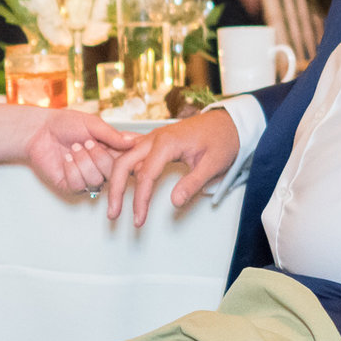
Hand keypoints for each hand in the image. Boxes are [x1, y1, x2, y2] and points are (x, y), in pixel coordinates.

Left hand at [24, 110, 136, 197]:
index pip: (126, 162)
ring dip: (83, 162)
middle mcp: (100, 167)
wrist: (40, 131)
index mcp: (109, 152)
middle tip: (86, 143)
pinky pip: (79, 186)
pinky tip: (66, 159)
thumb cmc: (65, 124)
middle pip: (114, 174)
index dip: (122, 157)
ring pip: (96, 181)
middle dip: (99, 157)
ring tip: (73, 148)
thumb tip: (132, 143)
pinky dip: (71, 170)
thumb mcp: (92, 124)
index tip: (111, 145)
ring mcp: (86, 178)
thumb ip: (112, 135)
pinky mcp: (71, 186)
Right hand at [103, 109, 238, 226]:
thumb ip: (192, 183)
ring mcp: (151, 138)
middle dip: (115, 190)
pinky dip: (119, 166)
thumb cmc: (221, 140)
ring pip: (122, 157)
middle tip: (113, 214)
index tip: (138, 219)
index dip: (140, 200)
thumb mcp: (212, 164)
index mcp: (167, 143)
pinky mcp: (153, 141)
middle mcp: (154, 138)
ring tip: (113, 202)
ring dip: (114, 179)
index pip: (145, 175)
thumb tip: (174, 202)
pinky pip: (129, 152)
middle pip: (123, 163)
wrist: (228, 122)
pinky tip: (115, 179)